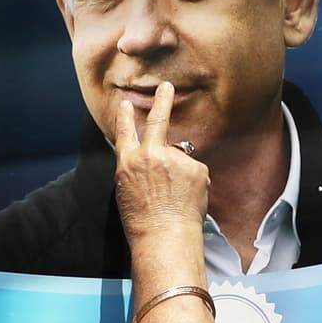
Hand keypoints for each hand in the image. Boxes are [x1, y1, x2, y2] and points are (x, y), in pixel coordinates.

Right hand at [108, 83, 210, 270]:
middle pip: (157, 121)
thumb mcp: (128, 191)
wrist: (164, 236)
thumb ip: (139, 168)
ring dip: (181, 172)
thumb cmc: (143, 222)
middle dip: (161, 101)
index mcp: (128, 163)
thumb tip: (155, 157)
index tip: (125, 103)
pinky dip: (195, 183)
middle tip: (166, 86)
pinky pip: (196, 171)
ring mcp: (174, 159)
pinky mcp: (195, 167)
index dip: (124, 117)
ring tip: (177, 196)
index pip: (125, 133)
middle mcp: (150, 155)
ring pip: (181, 157)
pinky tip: (188, 199)